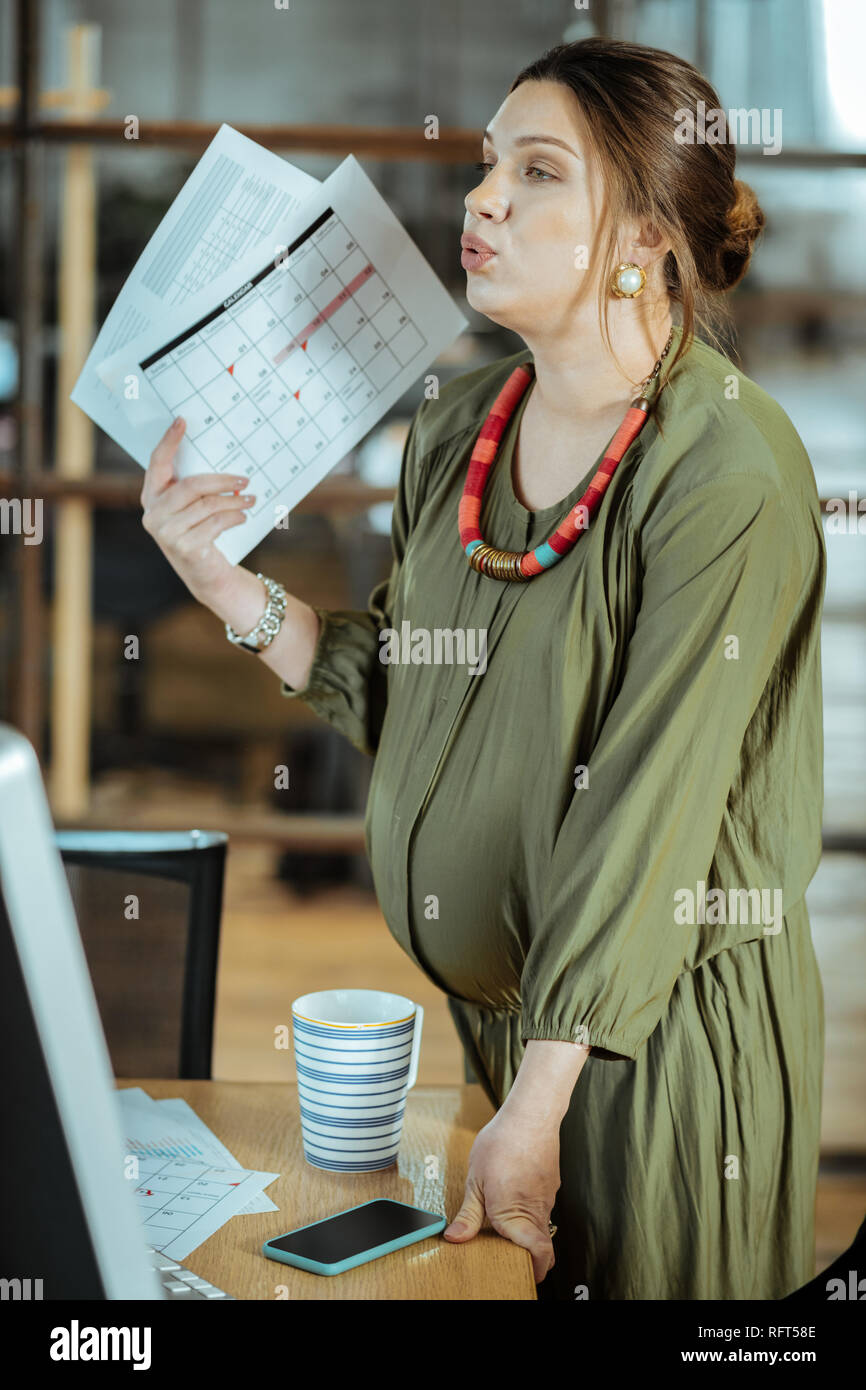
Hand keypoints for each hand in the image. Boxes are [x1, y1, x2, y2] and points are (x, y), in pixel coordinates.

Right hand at [139, 416, 256, 605]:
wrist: (205, 574)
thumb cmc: (200, 532)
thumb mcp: (193, 507)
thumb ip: (196, 487)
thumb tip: (222, 457)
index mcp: (151, 496)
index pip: (157, 463)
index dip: (169, 442)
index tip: (182, 421)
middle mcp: (152, 513)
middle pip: (191, 485)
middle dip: (222, 480)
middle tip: (245, 478)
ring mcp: (165, 532)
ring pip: (207, 505)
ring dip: (234, 500)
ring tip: (250, 499)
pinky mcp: (184, 547)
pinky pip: (215, 523)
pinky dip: (233, 517)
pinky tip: (242, 516)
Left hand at [442, 1106, 560, 1282]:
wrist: (531, 1114)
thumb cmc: (503, 1143)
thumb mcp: (475, 1180)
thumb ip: (469, 1214)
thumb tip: (456, 1238)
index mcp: (515, 1214)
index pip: (538, 1253)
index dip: (536, 1268)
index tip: (527, 1275)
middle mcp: (536, 1209)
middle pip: (539, 1243)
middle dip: (527, 1254)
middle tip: (508, 1253)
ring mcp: (547, 1196)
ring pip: (540, 1223)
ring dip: (526, 1229)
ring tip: (503, 1217)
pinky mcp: (550, 1182)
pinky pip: (541, 1204)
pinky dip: (529, 1207)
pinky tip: (513, 1191)